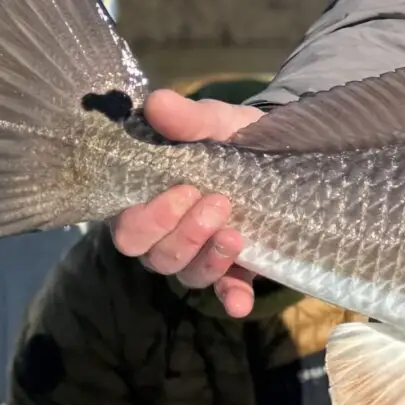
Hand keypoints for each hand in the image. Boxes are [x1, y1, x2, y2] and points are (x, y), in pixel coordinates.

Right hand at [110, 89, 263, 316]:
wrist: (276, 152)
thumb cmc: (230, 138)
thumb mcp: (216, 123)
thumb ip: (188, 119)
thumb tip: (157, 102)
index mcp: (148, 202)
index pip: (128, 228)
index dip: (150, 218)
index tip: (184, 189)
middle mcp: (166, 237)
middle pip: (156, 257)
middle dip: (184, 235)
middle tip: (217, 202)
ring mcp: (199, 257)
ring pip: (188, 275)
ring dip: (210, 259)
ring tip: (236, 232)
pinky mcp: (235, 270)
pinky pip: (226, 293)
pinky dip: (232, 299)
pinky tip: (240, 301)